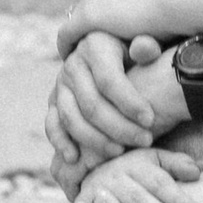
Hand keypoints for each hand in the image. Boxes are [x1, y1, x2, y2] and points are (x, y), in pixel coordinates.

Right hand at [46, 33, 189, 185]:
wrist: (110, 54)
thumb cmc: (134, 52)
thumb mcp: (141, 44)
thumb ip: (146, 46)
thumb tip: (145, 49)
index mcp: (94, 46)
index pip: (109, 80)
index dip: (129, 103)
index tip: (150, 120)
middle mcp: (72, 64)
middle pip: (91, 104)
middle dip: (119, 127)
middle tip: (145, 140)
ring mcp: (60, 85)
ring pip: (71, 118)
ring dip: (95, 140)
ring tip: (121, 151)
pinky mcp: (53, 103)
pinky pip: (52, 125)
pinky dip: (61, 142)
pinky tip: (75, 158)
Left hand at [57, 0, 173, 56]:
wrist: (181, 4)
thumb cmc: (180, 13)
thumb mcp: (161, 15)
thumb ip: (147, 23)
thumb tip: (149, 38)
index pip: (98, 3)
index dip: (95, 25)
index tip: (95, 42)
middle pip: (81, 12)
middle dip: (80, 33)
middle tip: (81, 56)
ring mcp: (93, 0)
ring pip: (72, 24)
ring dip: (73, 42)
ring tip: (74, 63)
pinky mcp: (89, 15)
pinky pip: (66, 35)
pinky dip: (66, 49)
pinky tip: (70, 64)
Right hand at [73, 148, 202, 202]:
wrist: (91, 164)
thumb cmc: (133, 170)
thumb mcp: (154, 160)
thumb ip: (175, 164)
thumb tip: (196, 172)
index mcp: (136, 165)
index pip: (158, 183)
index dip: (177, 198)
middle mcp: (115, 177)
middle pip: (139, 198)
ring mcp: (96, 191)